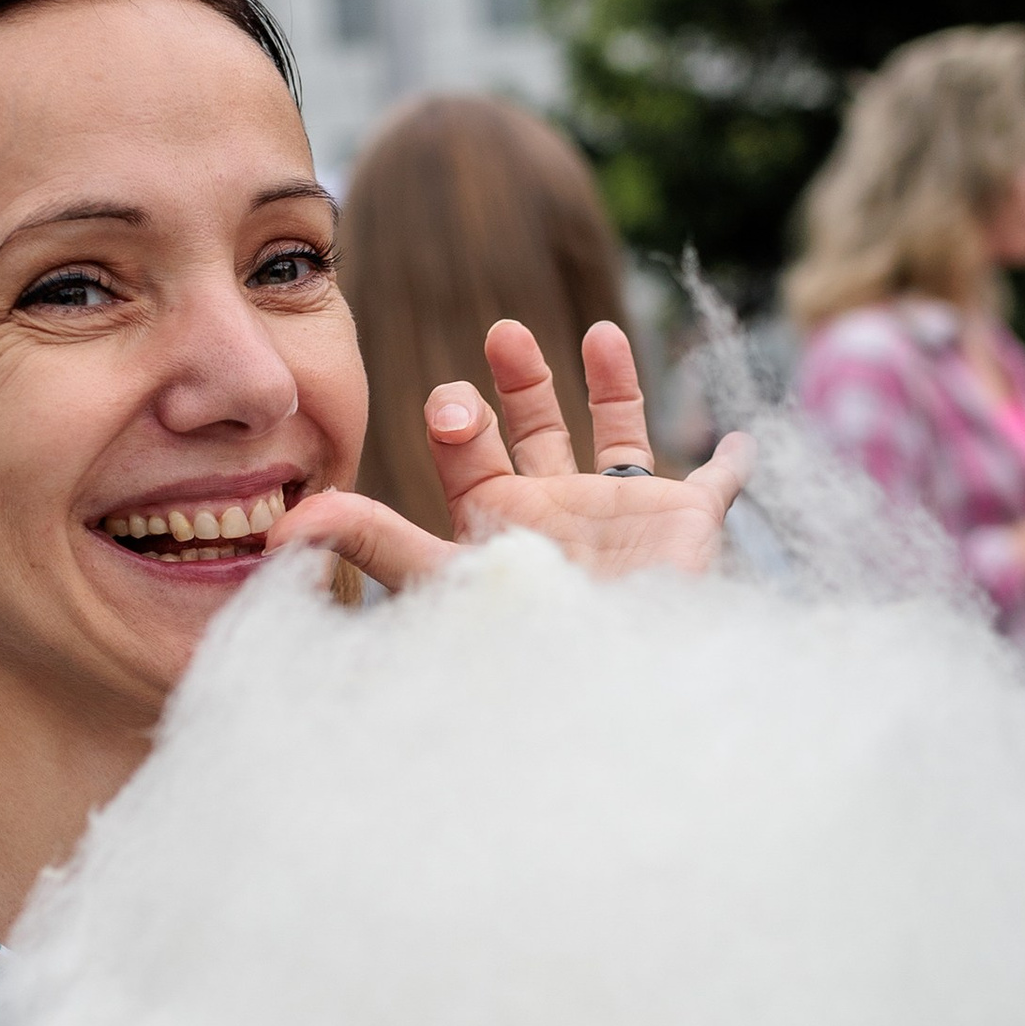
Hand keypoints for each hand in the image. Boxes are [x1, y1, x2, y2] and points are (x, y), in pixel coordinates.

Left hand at [268, 318, 751, 593]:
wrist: (612, 691)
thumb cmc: (524, 641)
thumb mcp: (443, 580)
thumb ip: (370, 543)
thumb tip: (282, 524)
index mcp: (500, 523)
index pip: (472, 456)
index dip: (458, 423)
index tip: (449, 401)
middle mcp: (559, 516)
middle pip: (537, 434)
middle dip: (521, 383)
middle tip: (502, 335)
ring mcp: (624, 518)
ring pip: (618, 436)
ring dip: (611, 385)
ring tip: (600, 334)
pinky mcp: (688, 526)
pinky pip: (716, 487)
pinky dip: (731, 465)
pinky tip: (742, 443)